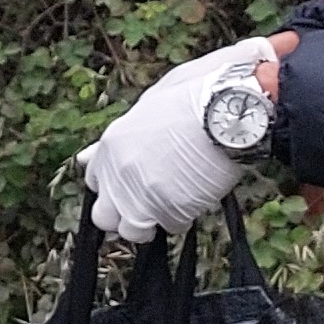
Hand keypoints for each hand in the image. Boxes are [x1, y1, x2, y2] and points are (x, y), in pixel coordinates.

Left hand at [79, 40, 267, 240]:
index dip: (112, 185)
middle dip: (123, 213)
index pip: (94, 178)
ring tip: (170, 209)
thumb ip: (129, 126)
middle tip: (147, 205)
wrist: (229, 107)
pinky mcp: (169, 209)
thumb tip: (97, 150)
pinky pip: (169, 228)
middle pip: (103, 215)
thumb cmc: (200, 92)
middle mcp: (118, 171)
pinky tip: (195, 202)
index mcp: (113, 142)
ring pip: (130, 231)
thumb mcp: (153, 98)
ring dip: (149, 224)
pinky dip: (181, 221)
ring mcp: (141, 193)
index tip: (129, 185)